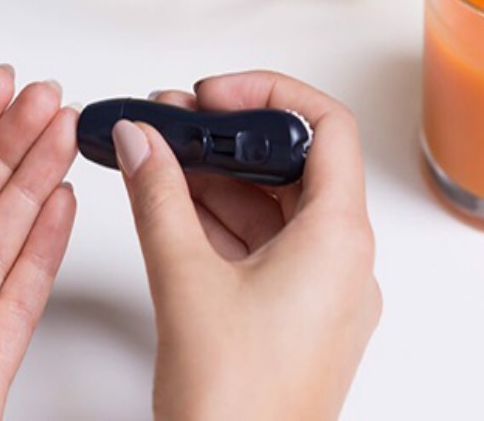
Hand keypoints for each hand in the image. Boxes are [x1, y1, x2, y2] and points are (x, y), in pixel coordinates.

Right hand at [112, 71, 381, 419]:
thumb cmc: (237, 407)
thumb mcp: (184, 279)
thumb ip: (157, 195)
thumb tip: (140, 139)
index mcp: (339, 239)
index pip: (326, 126)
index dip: (268, 94)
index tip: (213, 95)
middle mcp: (342, 261)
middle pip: (295, 164)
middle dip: (228, 137)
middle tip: (171, 121)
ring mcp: (321, 291)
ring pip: (275, 206)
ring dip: (218, 178)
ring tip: (159, 156)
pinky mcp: (295, 316)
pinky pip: (264, 245)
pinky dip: (221, 220)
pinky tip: (173, 204)